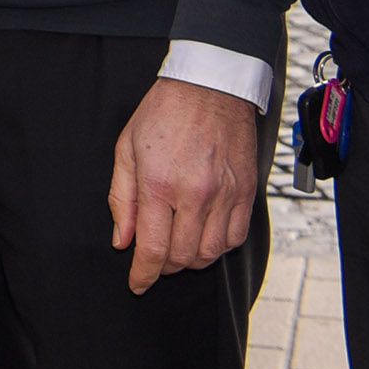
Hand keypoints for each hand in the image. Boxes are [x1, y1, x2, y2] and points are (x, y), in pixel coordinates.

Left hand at [108, 77, 257, 292]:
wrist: (211, 84)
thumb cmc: (163, 112)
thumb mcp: (127, 148)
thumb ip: (123, 198)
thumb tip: (122, 241)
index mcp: (160, 183)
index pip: (153, 249)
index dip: (143, 275)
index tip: (137, 284)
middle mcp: (196, 194)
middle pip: (182, 257)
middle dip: (164, 267)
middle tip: (154, 258)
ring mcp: (226, 195)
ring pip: (210, 254)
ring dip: (191, 260)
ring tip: (177, 246)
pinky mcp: (247, 193)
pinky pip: (235, 238)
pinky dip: (218, 246)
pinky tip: (204, 234)